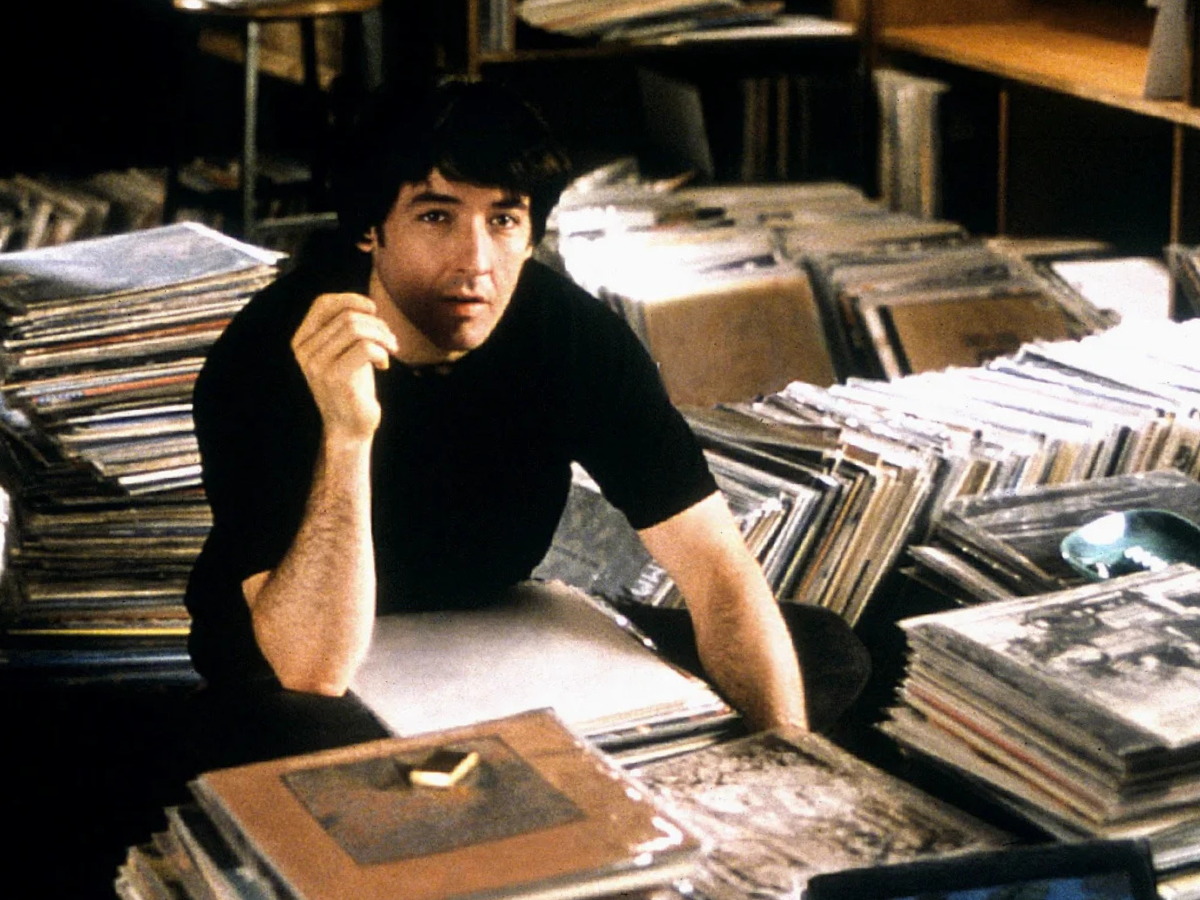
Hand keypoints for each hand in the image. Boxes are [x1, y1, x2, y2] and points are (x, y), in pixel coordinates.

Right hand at [291, 292, 398, 442]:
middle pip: (347, 316)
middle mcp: (304, 351)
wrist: (350, 427)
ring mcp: (317, 365)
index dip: (351, 299)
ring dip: (382, 336)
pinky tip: (385, 364)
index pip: (322, 303)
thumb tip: (368, 304)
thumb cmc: (353, 386)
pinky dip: (382, 352)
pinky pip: (366, 348)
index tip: (373, 309)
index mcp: (302, 341)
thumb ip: (347, 328)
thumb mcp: (345, 351)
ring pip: (356, 329)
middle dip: (376, 323)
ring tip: (391, 348)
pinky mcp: (335, 378)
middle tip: (390, 339)